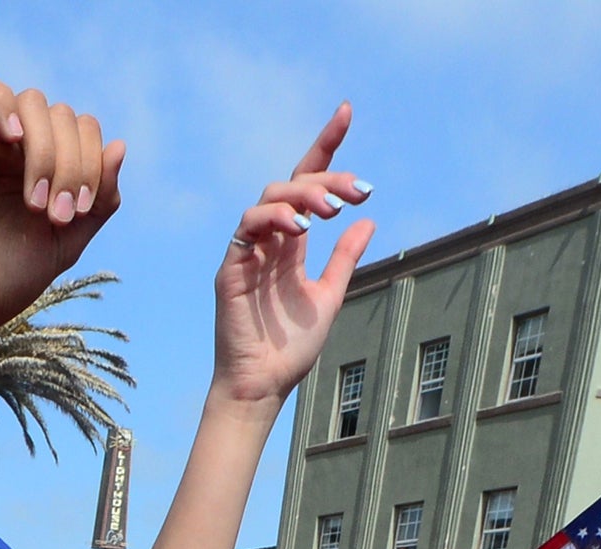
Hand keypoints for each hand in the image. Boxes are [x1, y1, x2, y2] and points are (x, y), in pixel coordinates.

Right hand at [0, 70, 123, 358]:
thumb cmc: (8, 280)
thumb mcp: (69, 242)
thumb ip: (101, 199)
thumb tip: (120, 145)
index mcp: (50, 167)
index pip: (85, 131)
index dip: (92, 164)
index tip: (75, 215)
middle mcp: (19, 150)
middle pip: (63, 115)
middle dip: (70, 163)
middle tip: (53, 214)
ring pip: (31, 102)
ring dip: (44, 148)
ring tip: (33, 198)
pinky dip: (1, 102)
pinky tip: (12, 136)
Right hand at [211, 104, 375, 408]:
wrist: (263, 385)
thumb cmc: (291, 348)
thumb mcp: (329, 296)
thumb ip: (344, 259)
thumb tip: (368, 222)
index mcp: (291, 244)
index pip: (306, 183)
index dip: (325, 147)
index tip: (346, 113)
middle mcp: (269, 242)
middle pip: (293, 185)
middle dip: (328, 178)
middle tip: (359, 194)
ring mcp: (248, 253)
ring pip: (270, 198)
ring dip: (305, 195)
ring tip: (334, 211)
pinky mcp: (232, 269)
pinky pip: (248, 228)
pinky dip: (275, 219)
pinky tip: (302, 229)